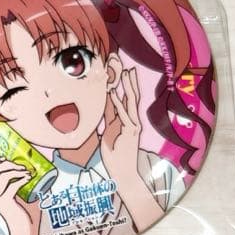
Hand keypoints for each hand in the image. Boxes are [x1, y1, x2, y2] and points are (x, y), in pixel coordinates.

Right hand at [0, 157, 41, 234]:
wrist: (23, 230)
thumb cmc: (24, 213)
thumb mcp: (20, 194)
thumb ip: (21, 183)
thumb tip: (34, 167)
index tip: (9, 158)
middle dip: (9, 163)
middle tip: (22, 166)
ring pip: (2, 174)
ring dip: (16, 169)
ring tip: (27, 172)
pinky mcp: (4, 201)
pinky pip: (12, 184)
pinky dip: (21, 179)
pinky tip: (29, 178)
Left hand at [101, 67, 142, 188]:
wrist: (124, 172)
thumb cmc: (115, 154)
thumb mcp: (108, 130)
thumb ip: (108, 117)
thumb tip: (103, 103)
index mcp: (126, 119)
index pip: (124, 95)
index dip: (121, 81)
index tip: (117, 66)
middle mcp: (131, 120)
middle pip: (130, 94)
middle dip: (127, 78)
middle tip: (122, 61)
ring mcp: (132, 126)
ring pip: (130, 101)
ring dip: (127, 86)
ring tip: (125, 71)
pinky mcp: (130, 133)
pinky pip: (124, 116)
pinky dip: (118, 104)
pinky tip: (113, 94)